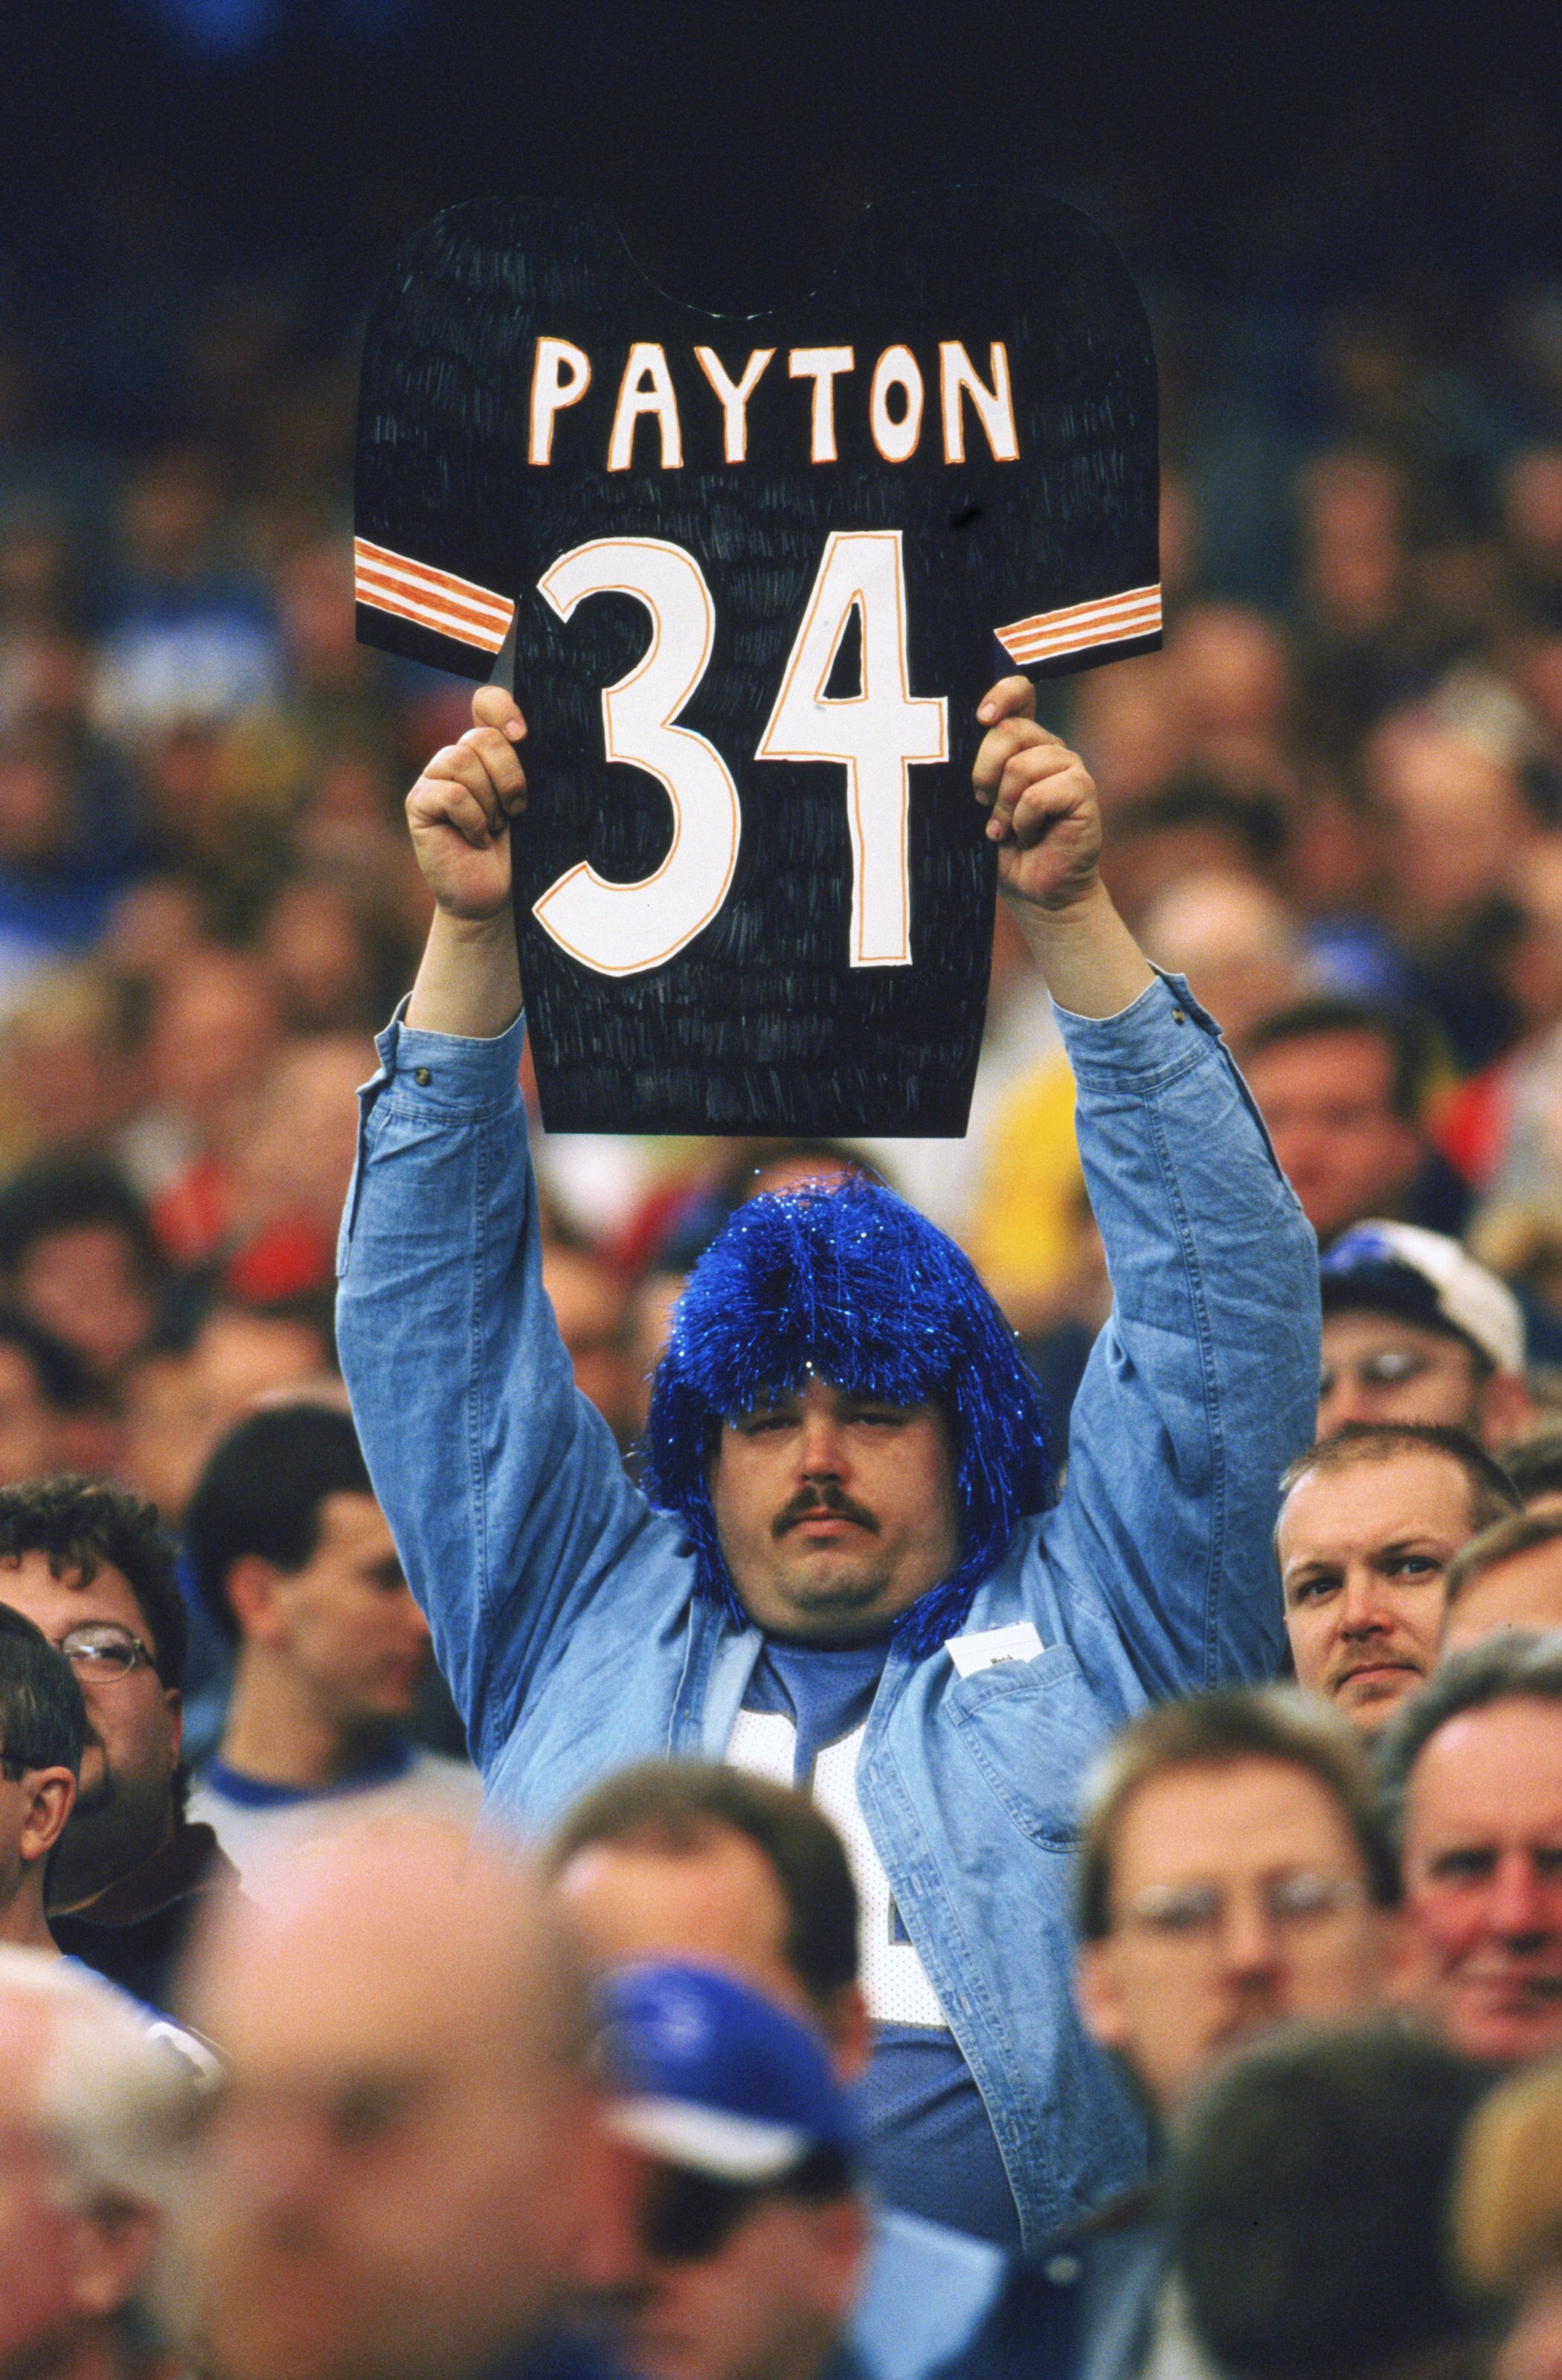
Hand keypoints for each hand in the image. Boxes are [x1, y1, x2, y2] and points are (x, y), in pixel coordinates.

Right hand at [406, 687, 527, 922]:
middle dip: (509, 776)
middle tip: (516, 810)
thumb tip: (529, 734)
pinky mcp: (419, 803)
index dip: (502, 708)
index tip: (523, 735)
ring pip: (461, 759)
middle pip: (481, 736)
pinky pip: (450, 792)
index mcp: (489, 751)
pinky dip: (472, 819)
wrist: (498, 895)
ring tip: (494, 827)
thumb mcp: (536, 802)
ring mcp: (434, 778)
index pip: (486, 703)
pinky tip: (476, 839)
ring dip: (489, 801)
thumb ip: (532, 765)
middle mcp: (459, 758)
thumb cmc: (522, 850)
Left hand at [972, 676, 1101, 915]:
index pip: (1019, 694)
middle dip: (983, 774)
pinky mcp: (1083, 790)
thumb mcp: (974, 803)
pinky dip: (1023, 821)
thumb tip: (949, 742)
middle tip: (983, 806)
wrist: (1034, 891)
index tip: (982, 718)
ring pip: (1022, 765)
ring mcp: (1069, 766)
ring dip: (1004, 806)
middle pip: (1009, 731)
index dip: (1002, 695)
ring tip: (1006, 829)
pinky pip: (1039, 793)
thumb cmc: (999, 847)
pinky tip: (1028, 837)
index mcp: (1022, 742)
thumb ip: (972, 769)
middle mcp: (1047, 747)